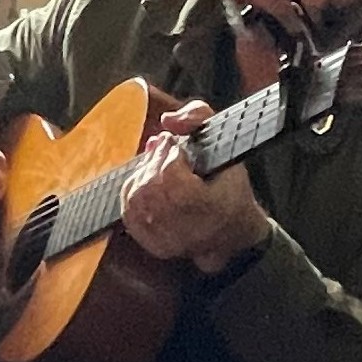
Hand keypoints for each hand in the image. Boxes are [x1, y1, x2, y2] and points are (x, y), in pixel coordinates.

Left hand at [122, 99, 268, 274]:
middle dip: (155, 160)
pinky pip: (129, 211)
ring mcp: (166, 239)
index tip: (178, 145)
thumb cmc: (231, 190)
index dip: (170, 152)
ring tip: (158, 165)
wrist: (232, 235)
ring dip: (144, 173)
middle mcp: (186, 228)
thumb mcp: (226, 144)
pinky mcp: (152, 244)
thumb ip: (199, 117)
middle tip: (164, 149)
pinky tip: (148, 183)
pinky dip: (135, 191)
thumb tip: (167, 120)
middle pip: (151, 183)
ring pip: (137, 196)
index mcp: (209, 206)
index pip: (171, 173)